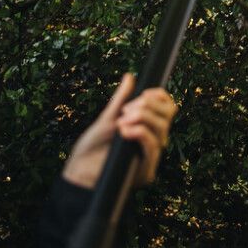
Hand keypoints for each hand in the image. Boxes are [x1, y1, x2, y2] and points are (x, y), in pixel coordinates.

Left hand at [62, 73, 176, 188]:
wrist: (79, 171)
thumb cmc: (93, 146)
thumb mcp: (108, 118)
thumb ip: (121, 99)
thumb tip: (130, 76)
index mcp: (148, 126)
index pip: (167, 106)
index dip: (159, 96)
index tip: (141, 94)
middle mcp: (154, 139)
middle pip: (168, 113)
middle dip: (147, 105)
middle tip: (124, 110)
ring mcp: (151, 155)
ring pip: (162, 127)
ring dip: (142, 117)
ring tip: (120, 121)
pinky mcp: (146, 169)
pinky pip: (152, 145)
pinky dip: (139, 133)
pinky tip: (123, 131)